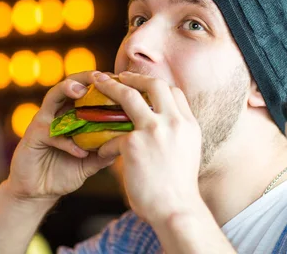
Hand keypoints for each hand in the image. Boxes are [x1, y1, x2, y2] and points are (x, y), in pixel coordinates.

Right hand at [5, 71, 115, 206]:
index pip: (86, 91)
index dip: (102, 83)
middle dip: (84, 77)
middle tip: (100, 75)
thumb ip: (106, 152)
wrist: (37, 193)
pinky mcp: (32, 136)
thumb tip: (128, 143)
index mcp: (72, 114)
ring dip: (67, 90)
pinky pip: (51, 133)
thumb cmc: (64, 171)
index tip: (120, 80)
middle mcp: (57, 113)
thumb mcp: (91, 162)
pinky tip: (81, 152)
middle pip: (69, 84)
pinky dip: (67, 141)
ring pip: (53, 97)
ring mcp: (43, 122)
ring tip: (81, 91)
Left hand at [96, 71, 203, 224]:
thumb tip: (161, 126)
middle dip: (135, 77)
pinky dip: (105, 145)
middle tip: (119, 76)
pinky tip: (101, 154)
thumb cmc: (179, 189)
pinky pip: (112, 137)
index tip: (144, 85)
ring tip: (97, 83)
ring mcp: (154, 130)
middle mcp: (174, 122)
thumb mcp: (188, 153)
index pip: (174, 92)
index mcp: (188, 124)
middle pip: (154, 85)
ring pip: (128, 97)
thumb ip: (176, 134)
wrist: (176, 210)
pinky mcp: (133, 144)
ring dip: (111, 87)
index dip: (157, 86)